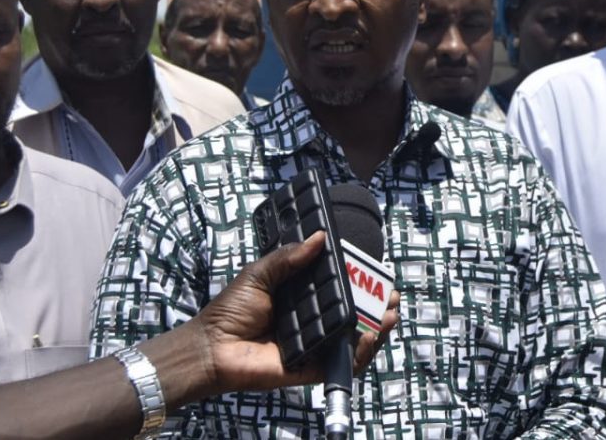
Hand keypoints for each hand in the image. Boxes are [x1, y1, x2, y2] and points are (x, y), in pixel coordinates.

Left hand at [180, 232, 400, 394]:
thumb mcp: (260, 274)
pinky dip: (359, 353)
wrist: (212, 346)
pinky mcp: (312, 367)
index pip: (342, 290)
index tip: (380, 274)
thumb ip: (289, 257)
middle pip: (356, 315)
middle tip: (392, 298)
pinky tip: (368, 337)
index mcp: (306, 298)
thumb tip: (320, 237)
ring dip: (377, 329)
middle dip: (380, 307)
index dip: (364, 284)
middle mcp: (315, 321)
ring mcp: (316, 345)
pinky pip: (341, 363)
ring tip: (389, 317)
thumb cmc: (231, 310)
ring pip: (355, 340)